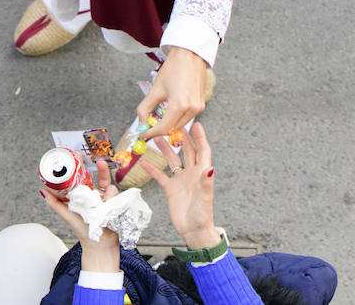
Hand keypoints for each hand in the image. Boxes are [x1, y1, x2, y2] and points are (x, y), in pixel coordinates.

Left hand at [38, 158, 120, 272]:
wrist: (99, 246)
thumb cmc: (83, 230)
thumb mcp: (68, 215)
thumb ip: (56, 204)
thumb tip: (43, 191)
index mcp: (84, 196)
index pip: (83, 178)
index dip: (82, 167)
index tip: (79, 156)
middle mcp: (96, 196)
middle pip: (99, 178)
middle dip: (101, 169)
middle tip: (100, 161)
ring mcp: (106, 200)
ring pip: (109, 187)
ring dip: (107, 192)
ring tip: (104, 202)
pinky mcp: (116, 205)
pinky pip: (116, 197)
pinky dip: (112, 199)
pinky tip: (109, 204)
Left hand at [136, 48, 207, 140]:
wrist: (190, 55)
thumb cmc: (173, 68)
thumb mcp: (155, 89)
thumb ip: (145, 108)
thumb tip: (141, 122)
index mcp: (180, 105)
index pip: (164, 128)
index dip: (151, 133)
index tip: (143, 134)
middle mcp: (192, 109)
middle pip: (172, 128)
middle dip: (159, 129)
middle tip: (148, 124)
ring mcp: (199, 107)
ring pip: (180, 124)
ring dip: (168, 123)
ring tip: (158, 115)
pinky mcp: (201, 104)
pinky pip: (187, 117)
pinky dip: (176, 116)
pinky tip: (169, 109)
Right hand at [137, 122, 219, 248]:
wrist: (193, 231)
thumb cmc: (202, 216)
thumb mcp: (204, 198)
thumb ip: (206, 183)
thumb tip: (211, 168)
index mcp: (202, 173)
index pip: (203, 151)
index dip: (200, 138)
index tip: (197, 124)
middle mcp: (191, 173)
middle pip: (187, 151)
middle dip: (181, 137)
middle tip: (173, 124)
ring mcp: (180, 180)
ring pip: (172, 160)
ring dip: (165, 149)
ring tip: (157, 137)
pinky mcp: (171, 188)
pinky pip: (161, 175)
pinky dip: (152, 169)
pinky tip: (143, 162)